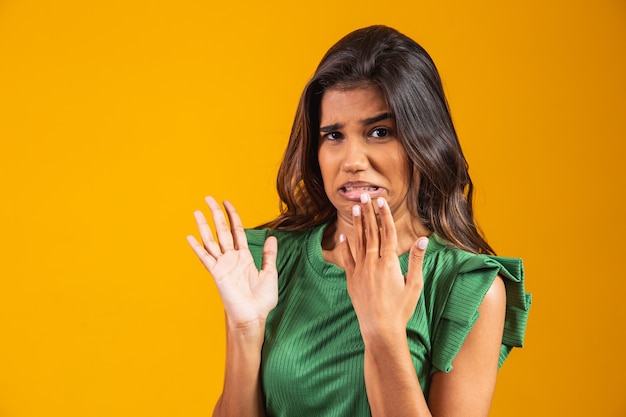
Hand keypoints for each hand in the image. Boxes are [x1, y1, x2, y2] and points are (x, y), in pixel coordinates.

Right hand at [187, 196, 277, 328]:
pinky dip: (197, 248)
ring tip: (197, 211)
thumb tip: (272, 237)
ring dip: (204, 226)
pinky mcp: (217, 273)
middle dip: (216, 214)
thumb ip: (269, 255)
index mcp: (244, 257)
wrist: (253, 316)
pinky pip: (205, 258)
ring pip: (212, 240)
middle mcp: (231, 258)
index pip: (237, 230)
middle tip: (208, 198)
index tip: (226, 202)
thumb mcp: (270, 273)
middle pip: (222, 230)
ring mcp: (223, 265)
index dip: (232, 215)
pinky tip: (189, 237)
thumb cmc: (261, 300)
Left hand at [339, 195, 427, 337]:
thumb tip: (423, 239)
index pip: (387, 233)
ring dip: (357, 224)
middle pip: (371, 232)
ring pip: (358, 242)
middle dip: (368, 212)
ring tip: (354, 208)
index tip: (381, 201)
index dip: (384, 215)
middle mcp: (373, 263)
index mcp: (389, 263)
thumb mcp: (414, 285)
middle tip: (364, 195)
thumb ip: (416, 260)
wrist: (380, 329)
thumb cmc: (401, 309)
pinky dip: (345, 246)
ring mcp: (360, 271)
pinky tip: (343, 236)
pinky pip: (347, 259)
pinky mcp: (351, 280)